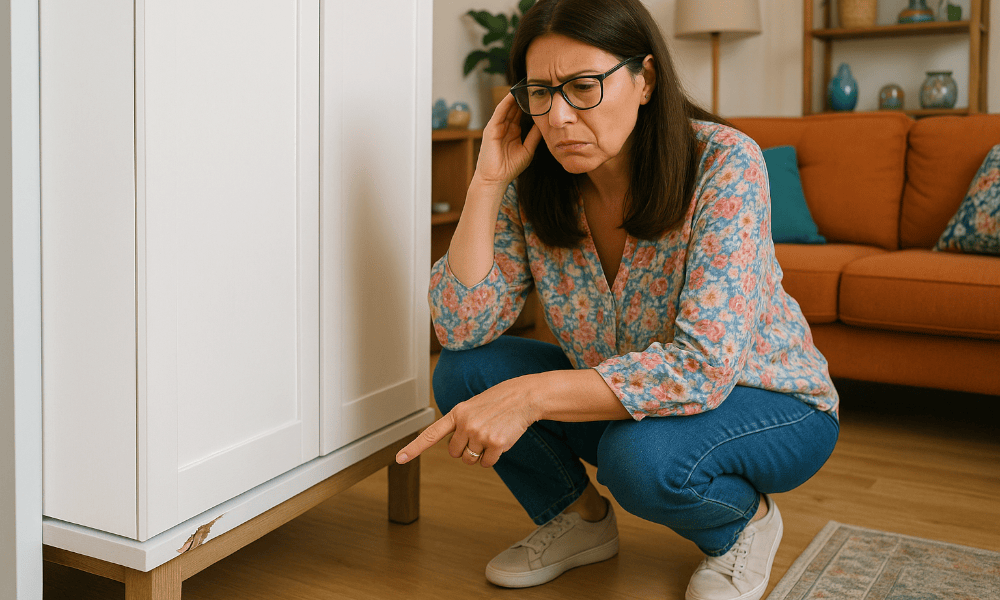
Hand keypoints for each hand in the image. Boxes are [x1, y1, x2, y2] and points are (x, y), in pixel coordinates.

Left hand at [395, 375, 538, 467]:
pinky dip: (492, 457)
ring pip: (471, 460)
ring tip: (492, 433)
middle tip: (480, 433)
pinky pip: (486, 463)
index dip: (414, 448)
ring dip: (480, 453)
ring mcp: (480, 434)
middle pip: (455, 453)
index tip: (399, 459)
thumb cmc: (498, 402)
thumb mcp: (473, 407)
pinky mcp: (496, 444)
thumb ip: (460, 424)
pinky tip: (500, 440)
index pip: (431, 434)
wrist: (524, 397)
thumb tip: (456, 451)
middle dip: (466, 448)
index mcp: (457, 413)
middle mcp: (465, 424)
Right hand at [471, 92, 543, 190]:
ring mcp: (497, 127)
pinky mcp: (491, 128)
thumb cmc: (510, 168)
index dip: (530, 105)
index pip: (522, 114)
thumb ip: (534, 136)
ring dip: (515, 97)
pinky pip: (499, 112)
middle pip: (515, 108)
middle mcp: (505, 128)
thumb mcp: (528, 150)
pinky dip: (505, 103)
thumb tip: (544, 123)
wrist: (495, 179)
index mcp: (514, 132)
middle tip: (533, 85)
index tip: (540, 95)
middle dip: (523, 97)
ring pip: (507, 108)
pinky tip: (512, 95)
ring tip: (524, 85)